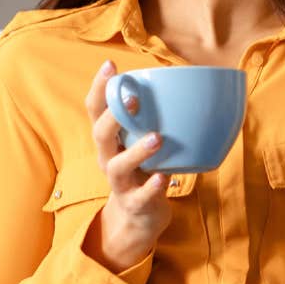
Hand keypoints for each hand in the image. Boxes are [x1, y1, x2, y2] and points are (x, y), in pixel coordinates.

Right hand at [84, 60, 172, 270]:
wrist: (140, 218)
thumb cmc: (145, 169)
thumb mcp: (143, 142)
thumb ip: (154, 118)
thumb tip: (189, 83)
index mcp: (110, 138)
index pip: (95, 109)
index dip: (99, 87)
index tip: (111, 66)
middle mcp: (108, 158)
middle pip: (99, 134)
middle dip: (113, 115)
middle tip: (133, 99)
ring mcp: (119, 183)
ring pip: (117, 166)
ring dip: (136, 151)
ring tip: (157, 138)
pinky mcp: (134, 204)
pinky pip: (140, 196)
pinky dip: (151, 187)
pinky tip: (163, 178)